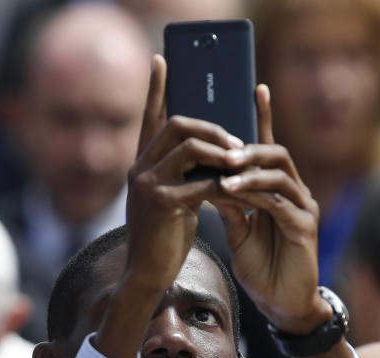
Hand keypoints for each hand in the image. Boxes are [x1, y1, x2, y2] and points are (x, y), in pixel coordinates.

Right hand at [94, 54, 242, 357]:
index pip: (150, 117)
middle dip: (214, 128)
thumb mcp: (173, 198)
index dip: (156, 88)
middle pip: (178, 124)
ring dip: (222, 151)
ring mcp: (147, 184)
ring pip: (190, 146)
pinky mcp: (161, 203)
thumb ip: (184, 173)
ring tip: (240, 162)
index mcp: (141, 164)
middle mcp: (139, 168)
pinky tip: (237, 192)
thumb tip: (215, 151)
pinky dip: (224, 185)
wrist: (146, 275)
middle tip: (237, 143)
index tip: (162, 59)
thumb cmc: (163, 239)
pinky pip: (202, 181)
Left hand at [213, 85, 328, 334]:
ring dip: (249, 170)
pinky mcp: (303, 228)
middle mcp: (295, 193)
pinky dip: (254, 194)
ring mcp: (302, 208)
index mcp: (277, 190)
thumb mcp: (237, 229)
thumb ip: (227, 202)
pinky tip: (232, 193)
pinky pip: (280, 202)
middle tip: (221, 147)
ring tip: (223, 171)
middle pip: (277, 153)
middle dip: (249, 146)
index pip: (270, 147)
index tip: (256, 86)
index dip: (265, 117)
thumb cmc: (259, 266)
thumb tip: (207, 175)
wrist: (278, 303)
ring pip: (280, 174)